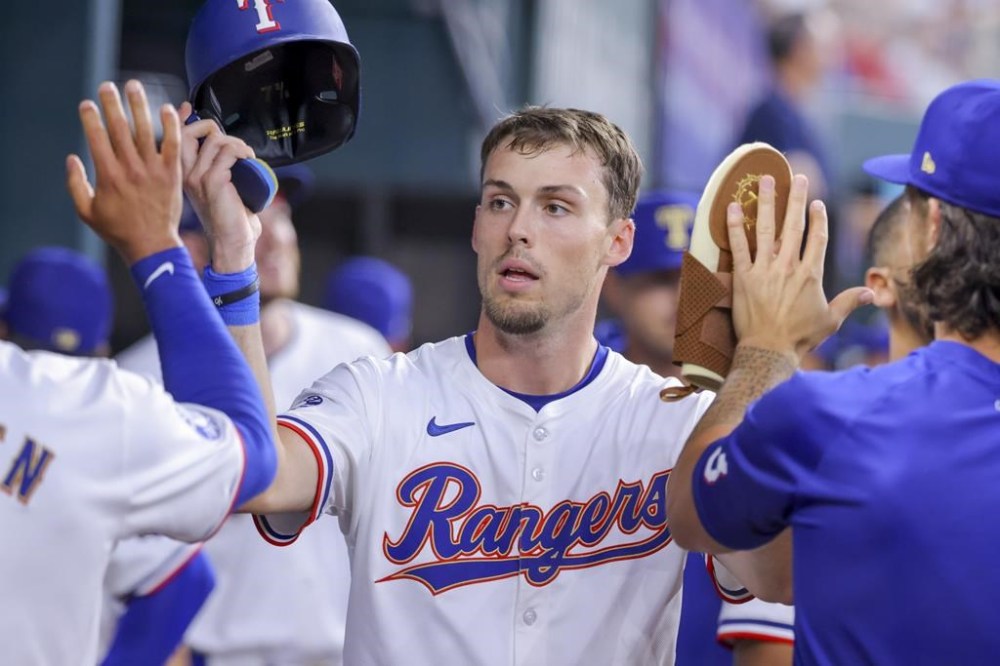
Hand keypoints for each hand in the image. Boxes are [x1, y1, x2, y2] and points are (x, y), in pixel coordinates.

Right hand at [67, 80, 183, 263]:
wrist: (152, 244)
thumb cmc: (118, 230)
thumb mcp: (87, 211)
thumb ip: (75, 184)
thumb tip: (71, 158)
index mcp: (108, 175)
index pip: (97, 137)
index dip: (90, 118)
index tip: (87, 103)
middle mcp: (130, 168)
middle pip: (119, 128)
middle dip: (112, 103)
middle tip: (107, 86)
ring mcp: (153, 170)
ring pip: (145, 130)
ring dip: (139, 105)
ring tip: (133, 86)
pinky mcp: (172, 174)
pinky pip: (173, 144)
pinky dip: (171, 125)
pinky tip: (167, 108)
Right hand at [179, 101, 260, 272]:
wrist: (233, 244)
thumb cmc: (231, 219)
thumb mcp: (222, 189)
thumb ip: (219, 171)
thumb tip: (231, 151)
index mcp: (185, 176)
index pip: (175, 139)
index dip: (181, 119)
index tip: (187, 108)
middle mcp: (186, 175)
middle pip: (190, 132)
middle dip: (211, 127)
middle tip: (232, 143)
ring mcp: (198, 177)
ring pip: (214, 140)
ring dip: (236, 143)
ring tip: (247, 157)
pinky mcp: (214, 181)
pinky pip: (228, 151)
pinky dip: (242, 150)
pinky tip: (249, 158)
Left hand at [728, 174, 872, 358]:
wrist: (769, 351)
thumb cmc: (800, 338)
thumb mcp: (830, 320)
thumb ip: (849, 302)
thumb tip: (873, 294)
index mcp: (811, 274)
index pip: (817, 238)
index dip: (818, 218)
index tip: (817, 203)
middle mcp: (788, 266)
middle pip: (794, 225)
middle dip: (797, 198)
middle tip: (798, 176)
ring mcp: (764, 270)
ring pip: (766, 228)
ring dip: (766, 201)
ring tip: (765, 179)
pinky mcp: (743, 276)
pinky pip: (738, 246)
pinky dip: (734, 226)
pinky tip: (732, 207)